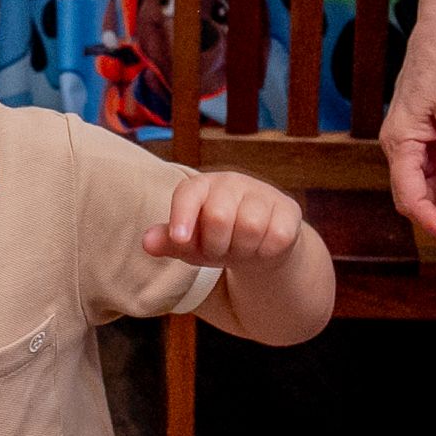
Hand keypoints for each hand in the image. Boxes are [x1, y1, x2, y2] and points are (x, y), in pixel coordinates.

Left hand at [142, 171, 303, 269]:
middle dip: (215, 245)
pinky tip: (261, 247)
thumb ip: (167, 242)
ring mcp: (263, 193)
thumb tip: (148, 242)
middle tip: (218, 250)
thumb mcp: (188, 244)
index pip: (189, 193)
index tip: (180, 238)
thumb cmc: (214, 240)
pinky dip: (265, 252)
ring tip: (239, 248)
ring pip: (249, 228)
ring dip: (241, 250)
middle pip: (219, 217)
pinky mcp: (288, 209)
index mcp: (201, 186)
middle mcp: (232, 182)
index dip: (183, 216)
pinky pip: (275, 238)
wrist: (258, 245)